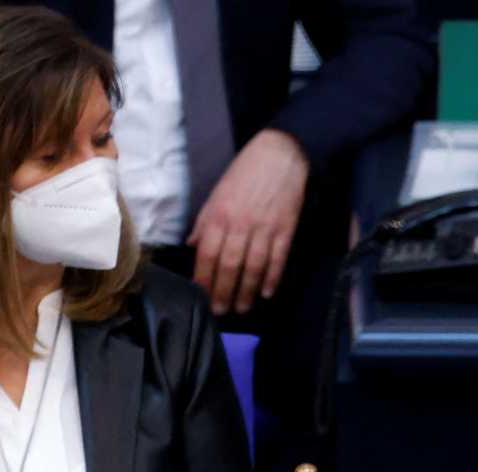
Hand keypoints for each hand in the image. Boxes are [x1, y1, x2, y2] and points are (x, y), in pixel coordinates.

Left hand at [190, 129, 309, 314]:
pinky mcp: (285, 229)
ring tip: (242, 308)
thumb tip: (193, 244)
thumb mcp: (217, 192)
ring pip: (253, 267)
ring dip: (246, 291)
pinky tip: (266, 292)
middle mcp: (240, 224)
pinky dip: (272, 278)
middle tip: (220, 311)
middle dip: (224, 291)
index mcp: (219, 215)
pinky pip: (277, 259)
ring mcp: (264, 228)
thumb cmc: (245, 172)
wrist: (280, 154)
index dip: (203, 277)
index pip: (207, 253)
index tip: (201, 294)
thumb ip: (205, 221)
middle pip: (229, 265)